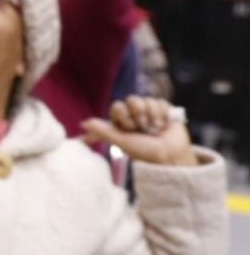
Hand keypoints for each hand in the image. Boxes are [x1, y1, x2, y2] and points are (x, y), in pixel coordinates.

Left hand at [82, 96, 197, 167]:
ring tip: (156, 129)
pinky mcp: (163, 109)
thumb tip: (82, 123)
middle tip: (143, 128)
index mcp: (122, 121)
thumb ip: (103, 131)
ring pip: (146, 100)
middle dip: (138, 115)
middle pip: (132, 100)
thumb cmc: (144, 150)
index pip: (117, 107)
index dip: (123, 116)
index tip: (128, 127)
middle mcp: (134, 114)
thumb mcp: (122, 141)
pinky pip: (160, 102)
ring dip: (151, 116)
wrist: (170, 154)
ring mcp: (149, 111)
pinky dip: (162, 114)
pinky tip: (164, 124)